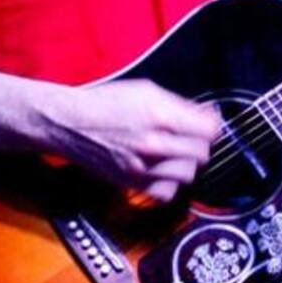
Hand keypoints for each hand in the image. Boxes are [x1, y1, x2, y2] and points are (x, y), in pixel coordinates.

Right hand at [50, 79, 220, 203]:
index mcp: (159, 115)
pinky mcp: (131, 183)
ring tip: (174, 151)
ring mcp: (142, 167)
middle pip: (201, 153)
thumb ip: (180, 105)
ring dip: (185, 163)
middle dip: (199, 143)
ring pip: (187, 174)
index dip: (212, 125)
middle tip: (190, 135)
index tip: (208, 123)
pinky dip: (169, 183)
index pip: (209, 130)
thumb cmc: (104, 103)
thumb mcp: (146, 90)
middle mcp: (153, 144)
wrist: (69, 123)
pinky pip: (167, 192)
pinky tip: (162, 169)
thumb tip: (208, 116)